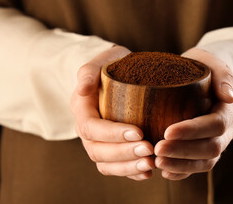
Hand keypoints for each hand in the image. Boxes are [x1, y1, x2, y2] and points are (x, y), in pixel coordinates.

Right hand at [70, 45, 154, 180]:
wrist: (118, 74)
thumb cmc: (113, 65)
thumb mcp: (103, 60)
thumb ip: (89, 72)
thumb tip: (83, 89)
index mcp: (82, 109)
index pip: (92, 128)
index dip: (113, 133)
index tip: (139, 131)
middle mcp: (87, 130)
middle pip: (98, 150)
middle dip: (124, 153)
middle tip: (149, 149)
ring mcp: (98, 142)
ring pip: (105, 163)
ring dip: (127, 167)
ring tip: (150, 164)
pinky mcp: (111, 149)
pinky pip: (115, 168)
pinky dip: (130, 173)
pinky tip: (148, 172)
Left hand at [154, 48, 232, 179]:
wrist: (203, 77)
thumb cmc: (202, 66)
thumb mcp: (210, 61)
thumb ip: (223, 75)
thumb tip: (229, 98)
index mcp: (230, 108)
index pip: (216, 124)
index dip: (193, 130)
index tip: (167, 131)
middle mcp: (229, 129)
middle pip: (211, 147)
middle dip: (184, 150)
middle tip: (157, 149)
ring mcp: (219, 141)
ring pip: (207, 161)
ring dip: (182, 164)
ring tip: (158, 162)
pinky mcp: (207, 150)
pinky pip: (199, 167)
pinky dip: (183, 171)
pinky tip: (165, 172)